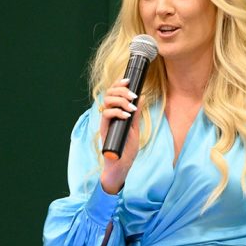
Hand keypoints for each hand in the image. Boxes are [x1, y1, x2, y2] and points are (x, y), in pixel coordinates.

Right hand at [99, 78, 141, 193]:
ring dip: (120, 100)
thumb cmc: (126, 148)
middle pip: (109, 93)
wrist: (120, 164)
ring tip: (132, 107)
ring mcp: (106, 121)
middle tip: (133, 95)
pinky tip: (127, 115)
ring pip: (107, 101)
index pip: (114, 93)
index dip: (119, 84)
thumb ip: (136, 114)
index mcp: (116, 112)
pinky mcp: (104, 128)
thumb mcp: (134, 128)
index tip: (128, 81)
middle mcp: (109, 115)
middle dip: (121, 90)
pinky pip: (106, 114)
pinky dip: (117, 112)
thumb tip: (142, 98)